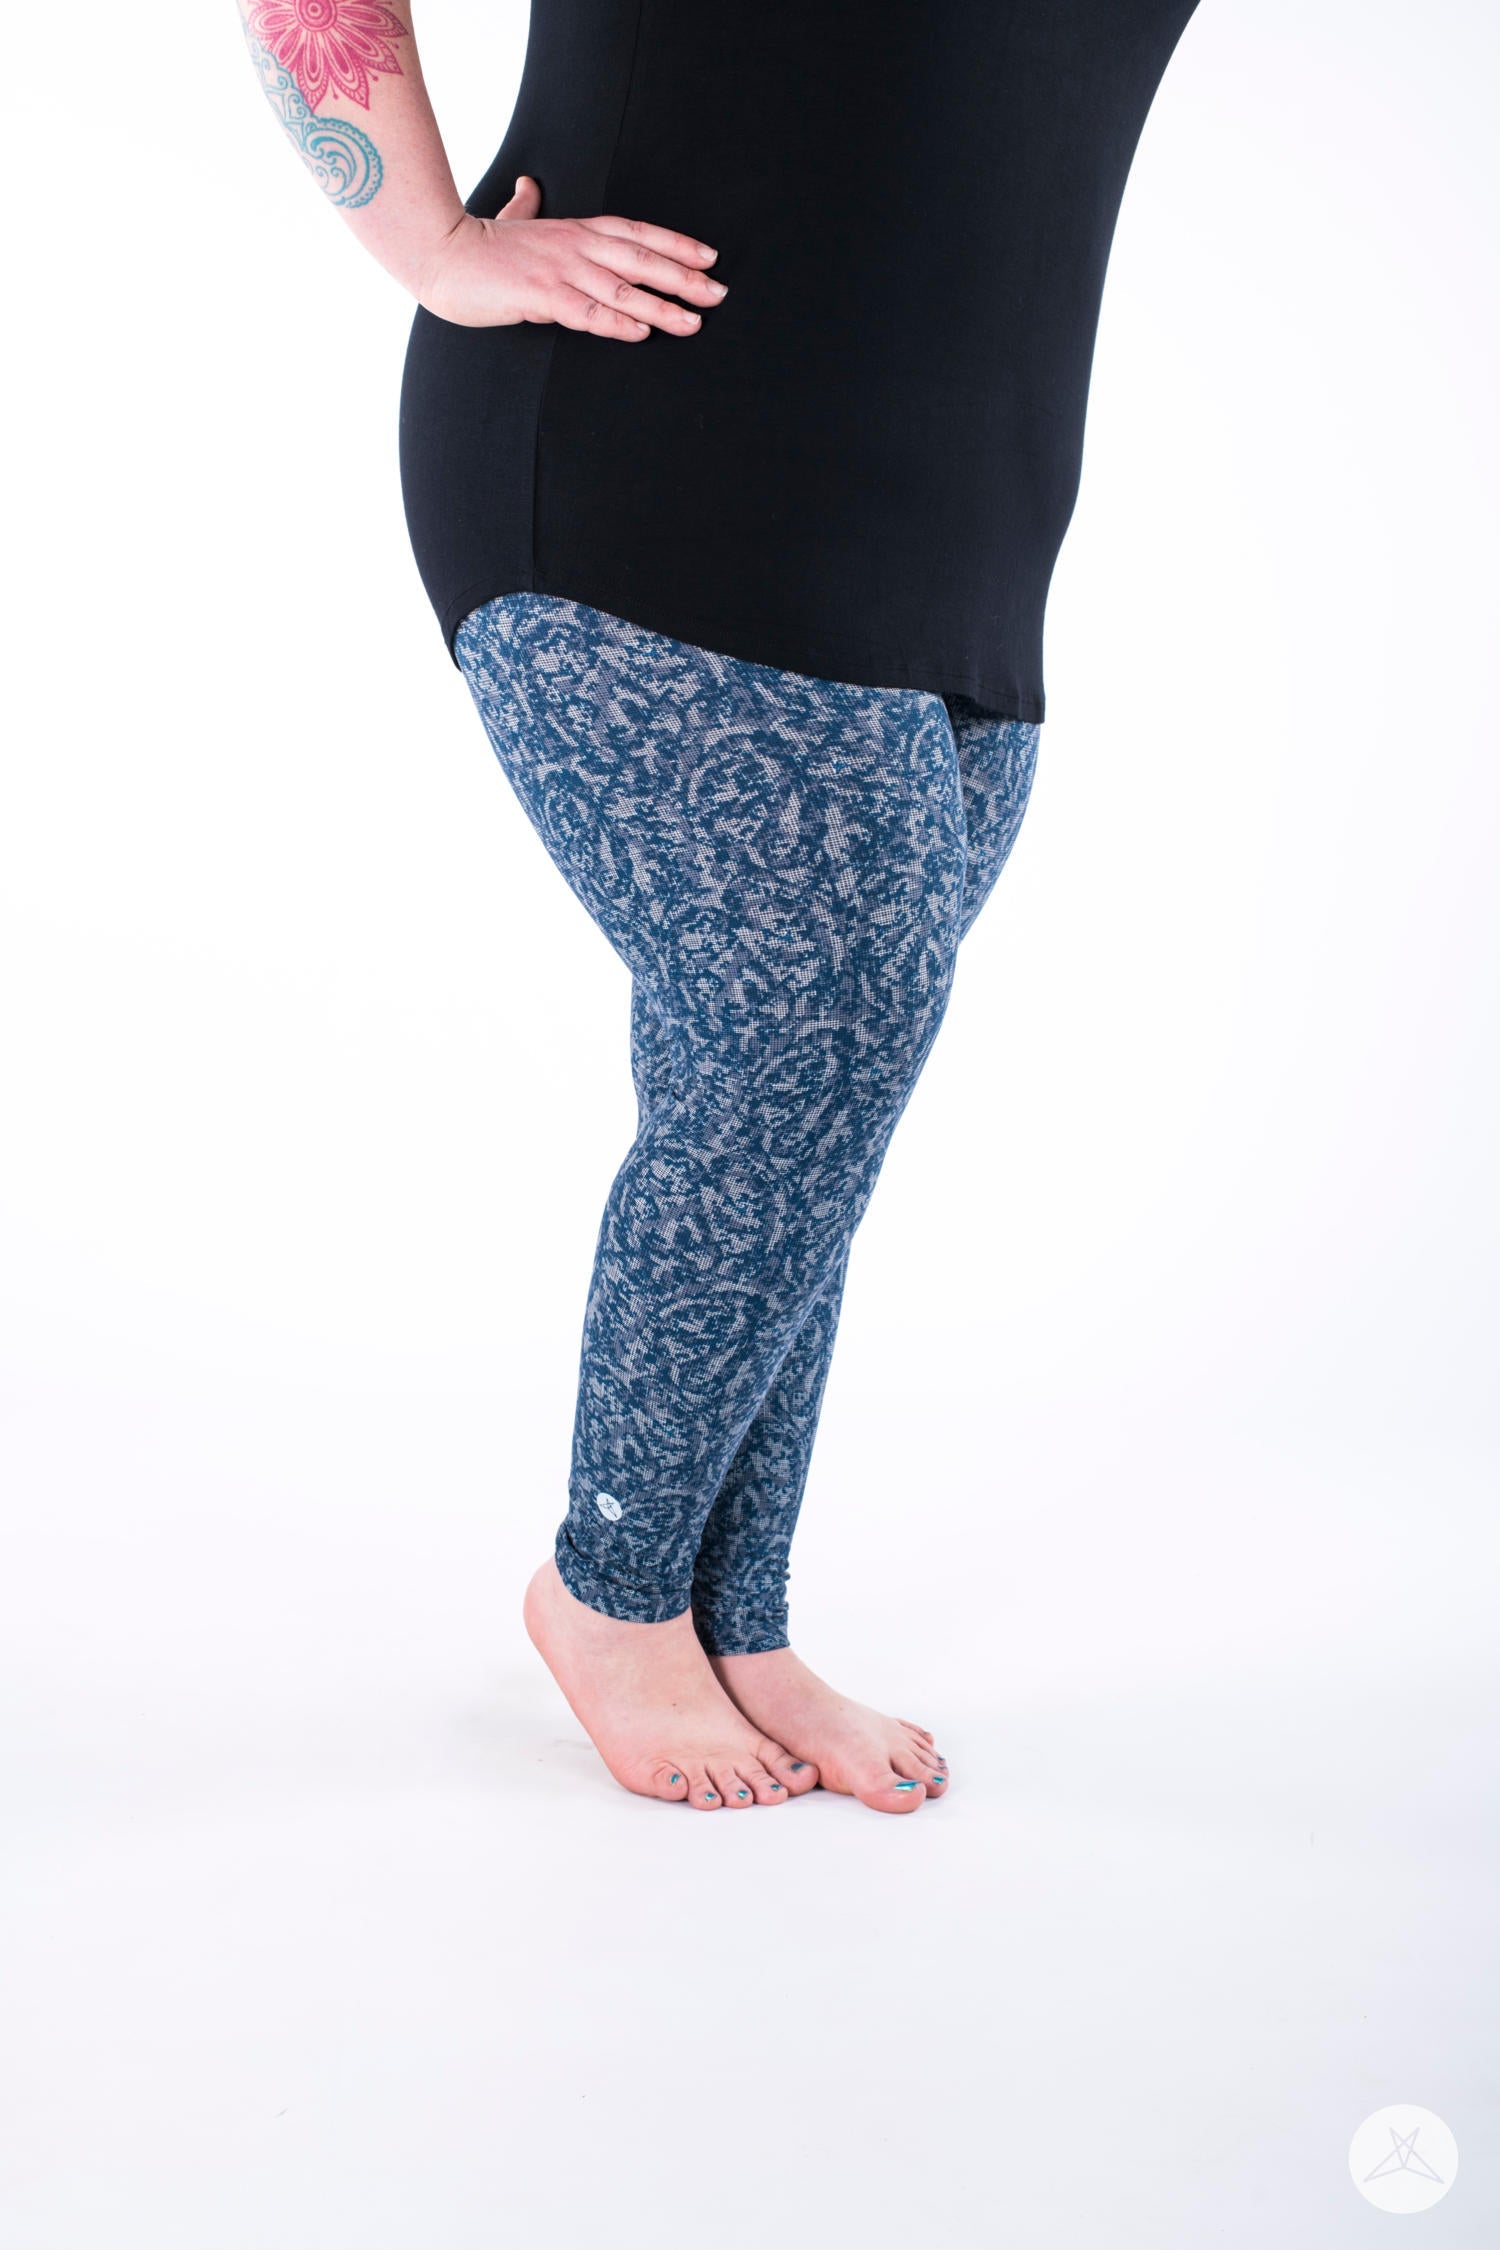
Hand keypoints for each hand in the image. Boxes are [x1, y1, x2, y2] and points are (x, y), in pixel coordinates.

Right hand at [417, 175, 725, 337]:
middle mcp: (575, 246)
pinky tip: (640, 332)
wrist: (440, 254)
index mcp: (575, 230)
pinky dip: (615, 322)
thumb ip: (526, 207)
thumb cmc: (478, 246)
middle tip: (719, 294)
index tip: (709, 257)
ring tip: (692, 322)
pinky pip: (586, 311)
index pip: (637, 232)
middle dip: (683, 278)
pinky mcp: (539, 295)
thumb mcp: (511, 221)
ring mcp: (558, 269)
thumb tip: (528, 186)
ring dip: (660, 307)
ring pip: (621, 289)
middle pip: (641, 259)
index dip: (676, 244)